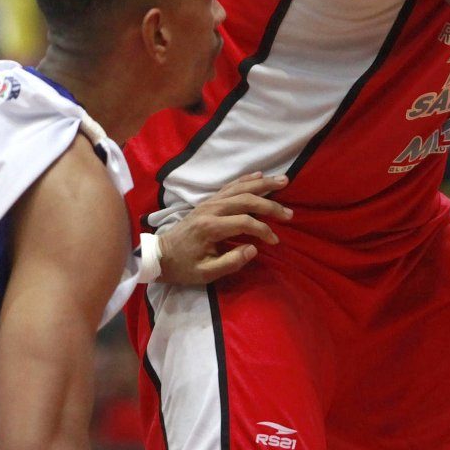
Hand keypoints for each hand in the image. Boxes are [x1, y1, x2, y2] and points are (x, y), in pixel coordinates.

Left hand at [157, 173, 287, 283]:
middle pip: (245, 199)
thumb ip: (231, 262)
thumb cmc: (183, 267)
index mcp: (210, 228)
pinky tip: (259, 175)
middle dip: (270, 204)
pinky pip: (230, 186)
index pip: (244, 222)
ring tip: (283, 181)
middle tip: (289, 212)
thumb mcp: (205, 273)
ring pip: (239, 188)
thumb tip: (254, 249)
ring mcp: (209, 202)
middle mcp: (210, 209)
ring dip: (263, 184)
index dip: (263, 230)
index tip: (274, 241)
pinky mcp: (208, 201)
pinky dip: (246, 179)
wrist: (160, 255)